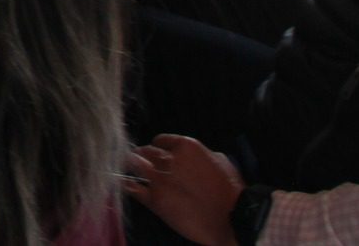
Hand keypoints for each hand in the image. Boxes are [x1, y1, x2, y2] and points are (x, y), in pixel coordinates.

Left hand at [124, 135, 243, 245]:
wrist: (232, 218)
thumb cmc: (231, 191)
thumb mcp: (221, 161)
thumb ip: (201, 155)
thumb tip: (193, 158)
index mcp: (186, 146)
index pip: (161, 140)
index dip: (157, 146)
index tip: (156, 152)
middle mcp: (170, 159)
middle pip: (146, 151)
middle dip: (142, 155)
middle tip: (139, 160)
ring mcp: (160, 180)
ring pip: (136, 165)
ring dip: (132, 165)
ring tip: (128, 167)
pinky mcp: (156, 201)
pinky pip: (134, 190)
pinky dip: (128, 186)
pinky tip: (126, 185)